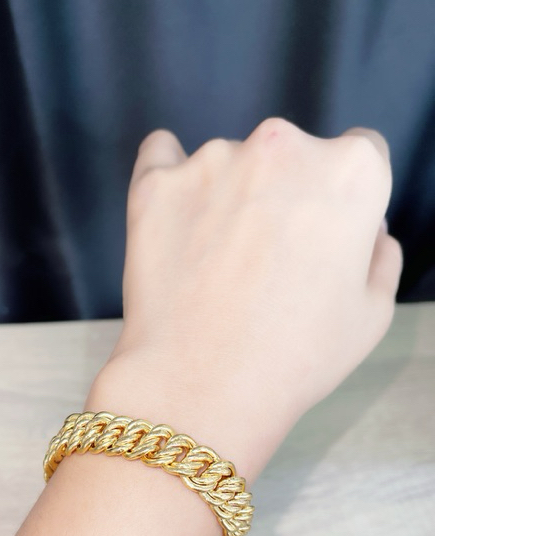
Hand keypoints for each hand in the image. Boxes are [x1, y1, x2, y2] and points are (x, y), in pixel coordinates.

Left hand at [87, 118, 401, 480]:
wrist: (202, 387)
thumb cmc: (295, 358)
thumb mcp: (373, 314)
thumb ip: (380, 253)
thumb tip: (368, 229)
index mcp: (352, 172)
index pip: (360, 155)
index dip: (344, 202)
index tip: (323, 237)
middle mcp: (284, 146)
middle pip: (292, 156)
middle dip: (286, 196)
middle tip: (267, 262)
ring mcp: (213, 160)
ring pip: (229, 164)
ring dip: (228, 196)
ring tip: (215, 267)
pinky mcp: (155, 183)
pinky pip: (162, 157)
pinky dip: (170, 181)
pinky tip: (175, 220)